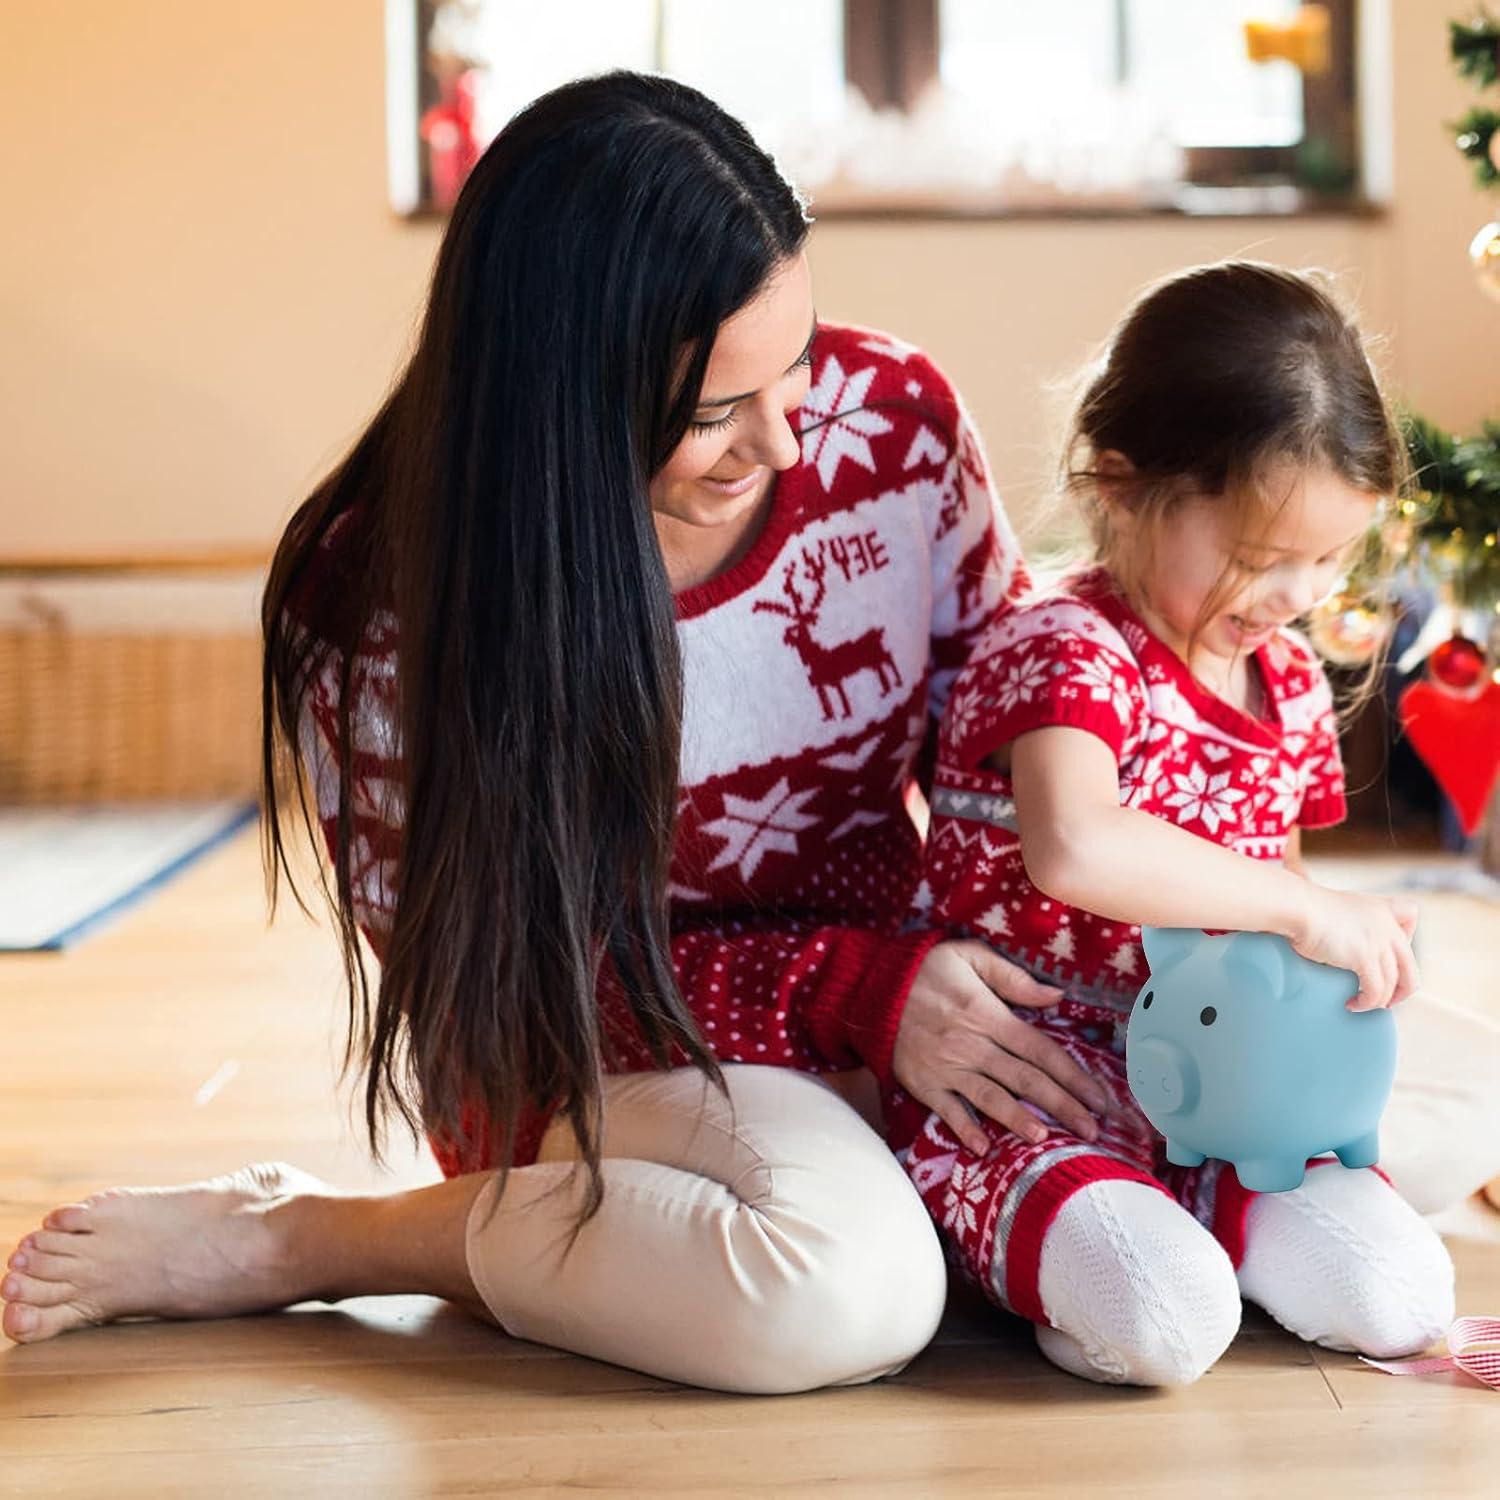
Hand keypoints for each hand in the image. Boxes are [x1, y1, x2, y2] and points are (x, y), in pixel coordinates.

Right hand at [891, 940, 1110, 1153]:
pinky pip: (947, 1111)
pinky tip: (984, 1149)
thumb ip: (1014, 978)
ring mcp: (946, 1067)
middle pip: (1025, 1080)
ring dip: (1020, 1121)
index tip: (1099, 1098)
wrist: (869, 986)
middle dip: (1062, 1106)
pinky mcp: (922, 1082)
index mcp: (987, 1013)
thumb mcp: (970, 956)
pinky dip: (964, 1130)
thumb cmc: (925, 968)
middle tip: (1091, 1131)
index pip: (1041, 1049)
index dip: (1073, 1075)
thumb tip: (1057, 997)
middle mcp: (970, 1044)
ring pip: (991, 1098)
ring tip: (1046, 1140)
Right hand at [1289, 885, 1419, 1010]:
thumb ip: (1350, 922)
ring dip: (1379, 1000)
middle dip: (1402, 988)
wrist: (1297, 908)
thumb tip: (1340, 941)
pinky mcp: (1365, 957)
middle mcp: (1385, 924)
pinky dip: (1366, 1003)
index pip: (1410, 915)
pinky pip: (1376, 990)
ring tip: (1361, 1004)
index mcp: (1378, 907)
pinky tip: (1351, 1004)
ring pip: (1394, 983)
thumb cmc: (1304, 907)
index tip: (1386, 950)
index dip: (1406, 936)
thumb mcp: (1337, 908)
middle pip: (1410, 964)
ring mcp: (1379, 941)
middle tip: (1387, 1000)